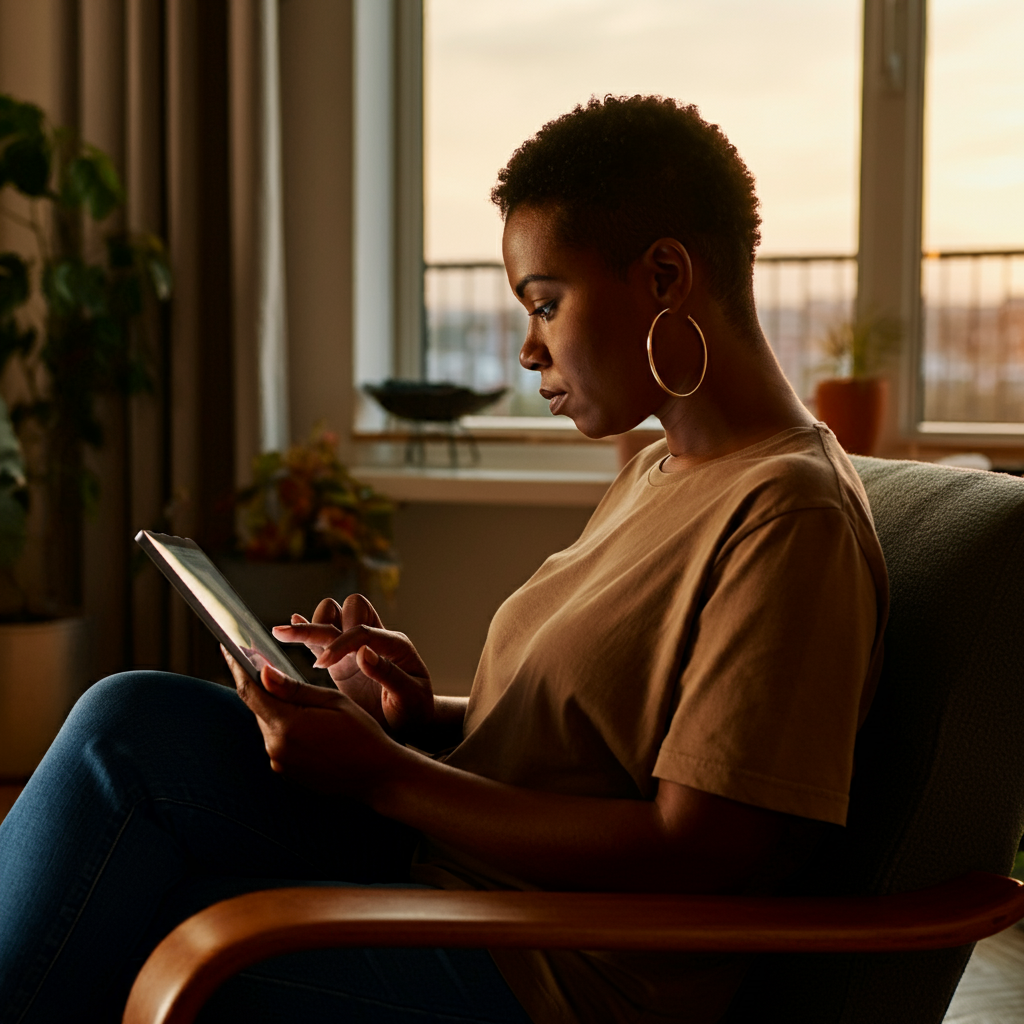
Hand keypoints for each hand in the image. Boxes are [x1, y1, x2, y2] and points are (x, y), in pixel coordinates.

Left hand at [222, 646, 398, 795]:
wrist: (379, 776)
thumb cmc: (362, 734)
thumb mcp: (333, 701)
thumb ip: (294, 689)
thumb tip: (263, 671)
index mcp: (287, 726)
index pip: (251, 691)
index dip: (236, 666)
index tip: (228, 646)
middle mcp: (276, 748)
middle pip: (258, 707)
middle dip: (260, 685)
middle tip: (261, 660)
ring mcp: (280, 763)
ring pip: (268, 724)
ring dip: (275, 707)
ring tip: (291, 691)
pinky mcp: (286, 772)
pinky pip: (278, 741)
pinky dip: (284, 725)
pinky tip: (305, 720)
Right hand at [271, 594, 434, 741]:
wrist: (410, 725)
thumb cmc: (414, 712)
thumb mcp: (409, 698)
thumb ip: (388, 674)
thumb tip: (363, 652)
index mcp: (395, 644)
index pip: (363, 631)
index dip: (340, 644)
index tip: (320, 666)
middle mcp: (376, 639)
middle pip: (349, 608)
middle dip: (325, 621)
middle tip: (302, 643)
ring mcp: (357, 649)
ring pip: (334, 617)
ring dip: (314, 624)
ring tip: (284, 634)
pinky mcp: (342, 662)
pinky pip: (323, 640)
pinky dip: (306, 632)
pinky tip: (288, 627)